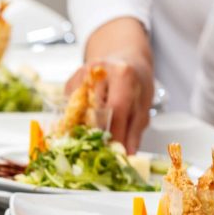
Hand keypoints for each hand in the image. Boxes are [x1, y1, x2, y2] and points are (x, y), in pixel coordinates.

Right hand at [64, 18, 155, 153]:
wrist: (123, 59)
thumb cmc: (135, 82)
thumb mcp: (143, 104)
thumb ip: (135, 130)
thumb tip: (127, 154)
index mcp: (123, 75)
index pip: (117, 110)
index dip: (116, 135)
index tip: (117, 154)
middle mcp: (99, 71)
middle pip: (94, 111)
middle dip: (99, 136)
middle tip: (103, 152)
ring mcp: (81, 76)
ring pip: (78, 112)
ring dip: (85, 131)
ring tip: (94, 142)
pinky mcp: (70, 83)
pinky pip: (70, 109)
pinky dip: (77, 121)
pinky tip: (86, 124)